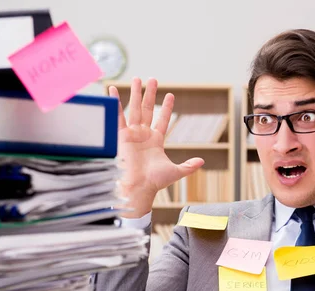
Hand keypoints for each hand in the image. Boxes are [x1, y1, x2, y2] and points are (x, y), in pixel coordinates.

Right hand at [110, 77, 203, 217]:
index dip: (166, 108)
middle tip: (153, 79)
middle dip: (150, 94)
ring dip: (135, 93)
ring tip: (137, 78)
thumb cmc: (155, 181)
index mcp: (156, 141)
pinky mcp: (120, 136)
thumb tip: (202, 161)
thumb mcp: (176, 172)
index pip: (162, 120)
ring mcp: (132, 134)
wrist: (138, 187)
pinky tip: (112, 90)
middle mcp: (143, 135)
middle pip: (147, 110)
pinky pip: (118, 116)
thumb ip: (188, 165)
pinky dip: (115, 103)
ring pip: (134, 109)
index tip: (170, 95)